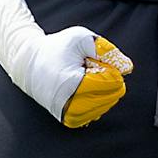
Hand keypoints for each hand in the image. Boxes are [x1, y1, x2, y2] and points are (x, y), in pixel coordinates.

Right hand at [0, 0, 133, 127]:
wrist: (29, 63)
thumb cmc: (57, 48)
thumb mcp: (82, 39)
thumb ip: (107, 51)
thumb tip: (127, 68)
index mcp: (72, 82)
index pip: (110, 83)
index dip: (110, 70)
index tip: (95, 62)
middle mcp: (69, 103)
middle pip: (110, 97)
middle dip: (106, 80)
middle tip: (89, 69)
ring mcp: (67, 113)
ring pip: (104, 107)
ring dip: (102, 91)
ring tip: (84, 77)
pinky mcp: (67, 118)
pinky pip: (94, 113)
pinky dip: (97, 101)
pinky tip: (86, 89)